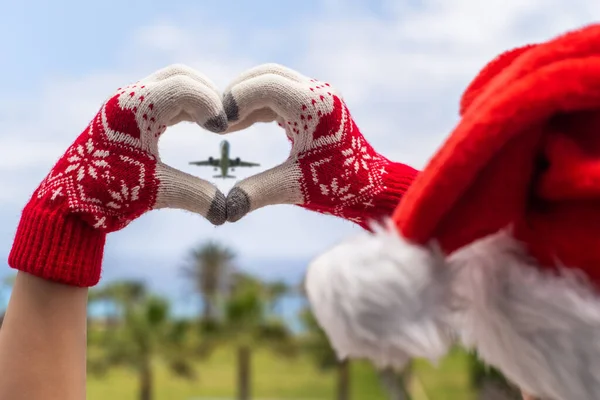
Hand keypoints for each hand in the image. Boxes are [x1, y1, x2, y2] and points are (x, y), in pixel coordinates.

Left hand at [9, 65, 227, 285]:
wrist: (65, 200)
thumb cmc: (104, 194)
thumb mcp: (154, 192)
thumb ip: (195, 196)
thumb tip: (227, 211)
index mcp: (135, 108)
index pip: (184, 87)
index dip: (211, 105)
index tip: (221, 131)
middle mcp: (131, 97)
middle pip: (181, 75)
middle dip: (208, 95)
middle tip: (222, 124)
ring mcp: (129, 103)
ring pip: (173, 83)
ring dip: (198, 99)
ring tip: (214, 126)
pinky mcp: (130, 114)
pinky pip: (165, 96)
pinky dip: (187, 106)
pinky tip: (200, 126)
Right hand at [222, 64, 417, 228]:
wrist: (372, 187)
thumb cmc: (340, 187)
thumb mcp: (296, 187)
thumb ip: (258, 192)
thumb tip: (224, 209)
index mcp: (314, 105)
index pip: (265, 85)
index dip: (235, 100)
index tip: (217, 125)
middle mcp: (317, 92)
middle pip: (266, 75)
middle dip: (237, 93)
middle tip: (215, 120)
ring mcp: (317, 95)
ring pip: (271, 81)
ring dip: (246, 98)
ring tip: (225, 126)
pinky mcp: (315, 104)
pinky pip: (279, 94)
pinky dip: (257, 106)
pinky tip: (239, 125)